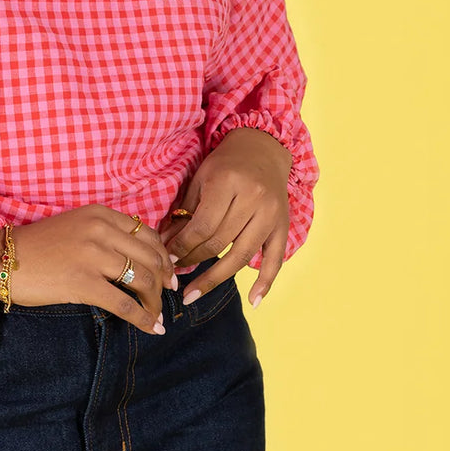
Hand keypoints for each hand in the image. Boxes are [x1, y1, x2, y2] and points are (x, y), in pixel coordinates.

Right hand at [0, 205, 176, 334]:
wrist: (4, 260)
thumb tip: (138, 259)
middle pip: (151, 258)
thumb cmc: (39, 247)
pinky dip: (144, 319)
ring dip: (155, 303)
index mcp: (100, 214)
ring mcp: (93, 256)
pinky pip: (125, 304)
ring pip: (143, 281)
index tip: (168, 274)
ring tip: (157, 316)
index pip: (147, 235)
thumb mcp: (76, 226)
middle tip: (167, 296)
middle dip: (164, 281)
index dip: (164, 257)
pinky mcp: (84, 283)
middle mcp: (100, 230)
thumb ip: (106, 235)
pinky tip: (152, 329)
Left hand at [160, 127, 291, 308]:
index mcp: (228, 182)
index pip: (202, 226)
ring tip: (194, 294)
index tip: (167, 259)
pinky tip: (255, 301)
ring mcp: (271, 214)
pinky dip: (266, 282)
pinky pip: (275, 259)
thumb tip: (166, 245)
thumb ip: (186, 212)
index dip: (182, 246)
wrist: (263, 149)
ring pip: (242, 256)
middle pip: (220, 242)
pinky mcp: (283, 226)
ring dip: (216, 279)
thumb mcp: (201, 178)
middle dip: (193, 261)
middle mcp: (253, 199)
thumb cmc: (226, 164)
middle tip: (174, 276)